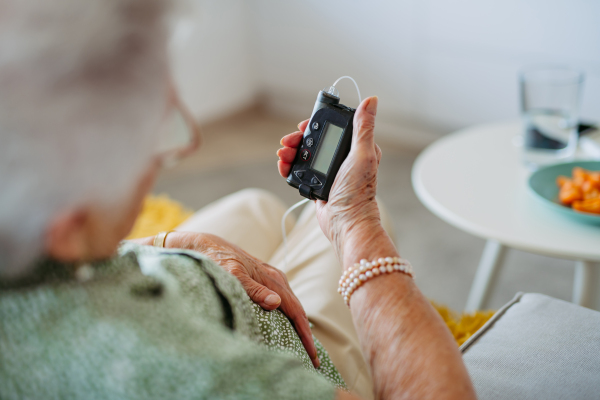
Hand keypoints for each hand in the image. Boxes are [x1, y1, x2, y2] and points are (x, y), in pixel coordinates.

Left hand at [158, 231, 319, 367]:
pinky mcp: (263, 280)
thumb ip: (254, 290)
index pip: (296, 312)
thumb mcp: (233, 275)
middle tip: (312, 360)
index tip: (311, 356)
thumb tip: (276, 303)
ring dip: (298, 327)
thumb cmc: (218, 260)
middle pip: (297, 311)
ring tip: (301, 348)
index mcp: (274, 279)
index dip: (305, 335)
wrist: (206, 244)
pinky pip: (282, 302)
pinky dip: (288, 318)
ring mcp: (271, 278)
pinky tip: (285, 327)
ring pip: (290, 306)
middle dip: (306, 335)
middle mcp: (276, 278)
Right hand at [277, 97, 381, 243]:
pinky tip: (283, 166)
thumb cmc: (358, 192)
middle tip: (288, 142)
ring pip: (304, 155)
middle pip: (314, 141)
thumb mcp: (363, 154)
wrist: (346, 222)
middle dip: (298, 139)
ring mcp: (328, 172)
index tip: (305, 125)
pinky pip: (299, 171)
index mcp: (355, 148)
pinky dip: (289, 167)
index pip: (333, 128)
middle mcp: (342, 159)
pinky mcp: (317, 184)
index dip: (317, 124)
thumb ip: (364, 128)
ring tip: (282, 155)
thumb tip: (372, 100)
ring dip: (290, 152)